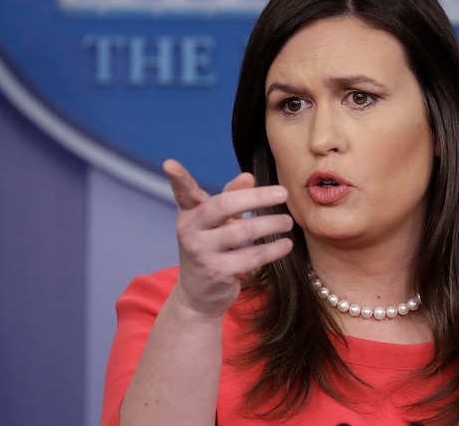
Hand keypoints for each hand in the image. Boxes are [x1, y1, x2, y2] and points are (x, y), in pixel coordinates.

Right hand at [163, 159, 293, 317]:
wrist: (199, 295)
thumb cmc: (211, 249)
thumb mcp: (217, 222)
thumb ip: (231, 197)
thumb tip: (248, 177)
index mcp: (190, 214)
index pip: (183, 192)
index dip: (177, 179)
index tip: (170, 164)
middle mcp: (190, 231)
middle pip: (223, 206)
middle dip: (256, 198)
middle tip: (283, 193)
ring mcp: (202, 252)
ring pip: (242, 232)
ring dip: (271, 225)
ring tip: (287, 222)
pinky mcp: (217, 272)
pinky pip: (251, 257)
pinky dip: (272, 249)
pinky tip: (286, 244)